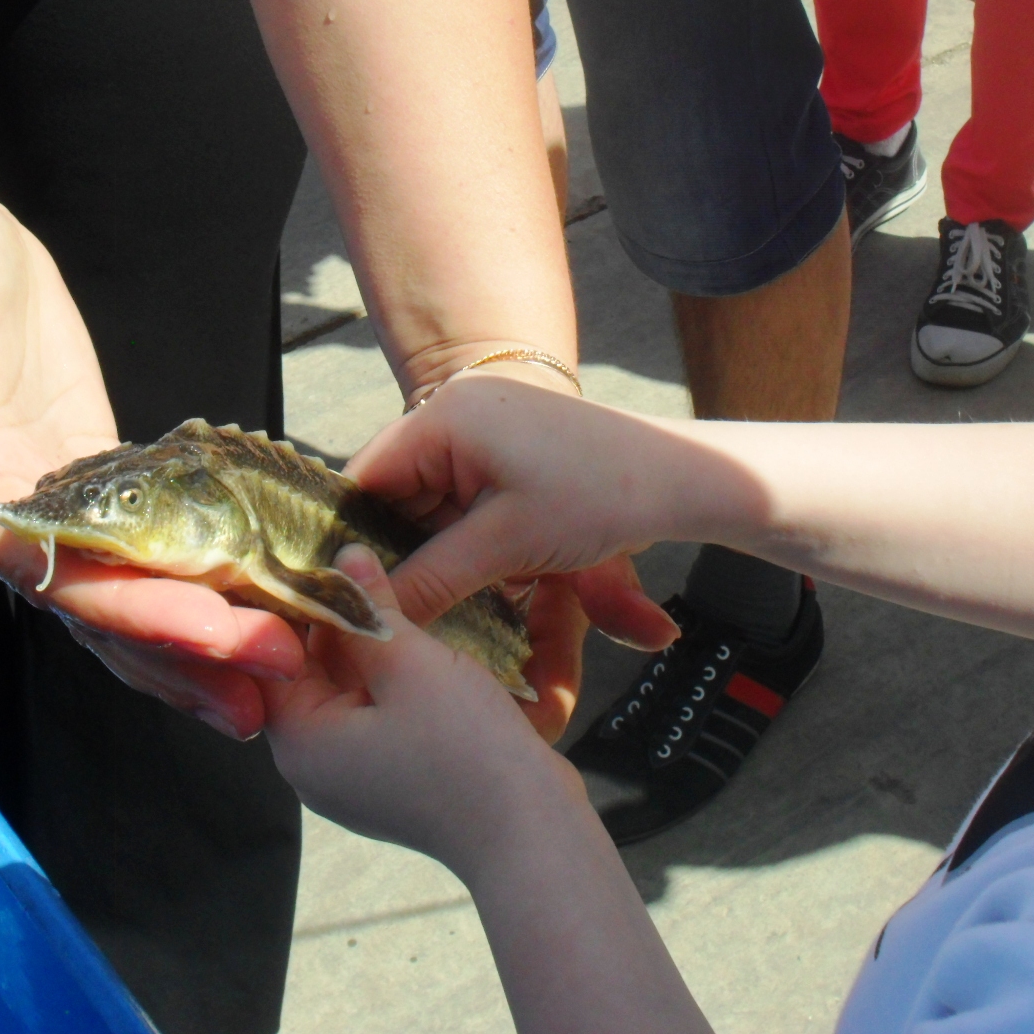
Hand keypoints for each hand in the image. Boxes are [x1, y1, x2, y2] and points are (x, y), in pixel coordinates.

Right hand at [0, 174, 304, 735]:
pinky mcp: (92, 467)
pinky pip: (147, 540)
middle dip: (185, 646)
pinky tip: (261, 602)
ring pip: (128, 589)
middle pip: (101, 602)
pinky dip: (199, 575)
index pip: (51, 570)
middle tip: (275, 679)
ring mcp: (54, 497)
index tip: (209, 629)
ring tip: (281, 678)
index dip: (129, 605)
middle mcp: (6, 512)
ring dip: (199, 637)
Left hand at [264, 547, 577, 870]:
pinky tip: (423, 641)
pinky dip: (395, 678)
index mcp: (301, 743)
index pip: (275, 657)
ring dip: (373, 646)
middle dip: (340, 621)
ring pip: (351, 690)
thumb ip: (370, 608)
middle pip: (312, 673)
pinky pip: (381, 714)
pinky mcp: (396, 779)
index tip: (323, 553)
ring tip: (399, 590)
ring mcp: (357, 777)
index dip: (298, 602)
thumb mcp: (410, 663)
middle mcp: (316, 766)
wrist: (530, 833)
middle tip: (365, 561)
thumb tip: (345, 556)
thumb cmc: (462, 750)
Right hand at [379, 368, 682, 741]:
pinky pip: (466, 506)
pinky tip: (479, 584)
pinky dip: (468, 545)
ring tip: (442, 604)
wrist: (684, 477)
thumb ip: (432, 579)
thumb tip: (371, 616)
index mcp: (444, 418)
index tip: (349, 597)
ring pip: (432, 508)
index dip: (353, 542)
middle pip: (397, 497)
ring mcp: (485, 436)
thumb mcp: (508, 544)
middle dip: (400, 554)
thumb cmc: (602, 493)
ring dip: (437, 554)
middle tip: (396, 612)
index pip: (365, 481)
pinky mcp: (510, 458)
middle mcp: (457, 416)